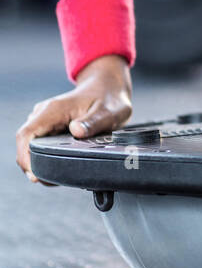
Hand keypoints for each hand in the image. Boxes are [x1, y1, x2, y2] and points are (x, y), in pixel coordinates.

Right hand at [15, 56, 132, 184]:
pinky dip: (45, 158)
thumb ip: (93, 122)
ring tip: (55, 178)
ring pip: (32, 146)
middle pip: (26, 144)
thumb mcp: (108, 111)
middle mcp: (44, 115)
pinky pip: (41, 145)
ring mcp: (46, 121)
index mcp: (53, 110)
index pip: (26, 134)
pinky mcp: (51, 127)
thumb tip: (76, 131)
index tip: (35, 174)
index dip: (25, 156)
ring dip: (38, 162)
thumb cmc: (109, 98)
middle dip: (32, 165)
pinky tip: (57, 168)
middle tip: (50, 181)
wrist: (108, 87)